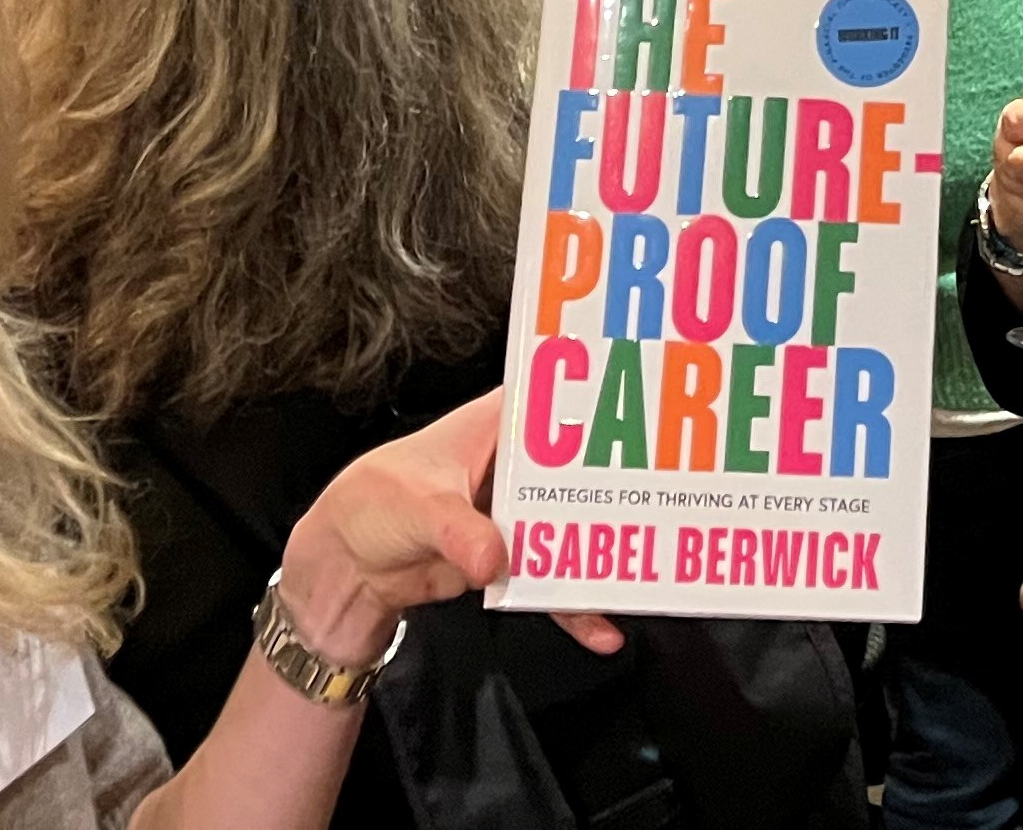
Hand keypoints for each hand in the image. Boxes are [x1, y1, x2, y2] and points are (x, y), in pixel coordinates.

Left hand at [281, 388, 621, 662]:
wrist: (347, 567)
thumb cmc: (372, 503)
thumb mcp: (415, 507)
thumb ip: (457, 531)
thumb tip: (496, 558)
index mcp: (501, 424)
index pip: (563, 396)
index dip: (609, 397)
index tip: (655, 410)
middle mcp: (520, 463)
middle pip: (584, 467)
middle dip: (625, 483)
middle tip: (675, 497)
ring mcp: (518, 513)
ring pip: (576, 525)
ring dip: (607, 548)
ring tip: (650, 569)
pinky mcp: (512, 557)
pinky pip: (554, 577)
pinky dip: (574, 602)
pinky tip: (600, 626)